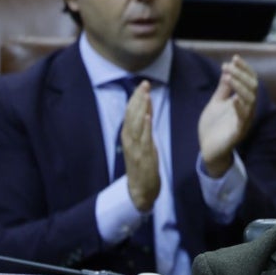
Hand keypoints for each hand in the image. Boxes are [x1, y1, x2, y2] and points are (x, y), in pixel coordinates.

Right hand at [121, 81, 159, 211]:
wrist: (139, 190)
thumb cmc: (142, 165)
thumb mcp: (143, 143)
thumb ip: (144, 127)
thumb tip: (146, 109)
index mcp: (128, 135)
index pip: (131, 112)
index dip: (136, 98)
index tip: (142, 84)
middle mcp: (129, 140)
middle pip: (132, 115)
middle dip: (138, 99)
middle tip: (144, 83)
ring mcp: (134, 148)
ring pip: (136, 124)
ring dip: (140, 108)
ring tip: (145, 95)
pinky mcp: (141, 157)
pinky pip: (143, 140)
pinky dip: (144, 127)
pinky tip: (146, 116)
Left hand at [197, 55, 256, 176]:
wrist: (208, 149)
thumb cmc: (214, 126)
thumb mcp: (217, 102)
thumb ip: (224, 88)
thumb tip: (227, 68)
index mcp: (244, 102)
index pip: (250, 81)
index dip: (244, 69)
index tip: (234, 58)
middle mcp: (248, 110)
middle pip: (253, 88)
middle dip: (242, 75)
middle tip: (229, 65)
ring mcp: (244, 121)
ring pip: (250, 101)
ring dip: (240, 87)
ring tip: (229, 76)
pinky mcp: (238, 133)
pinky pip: (243, 119)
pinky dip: (239, 108)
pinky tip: (233, 99)